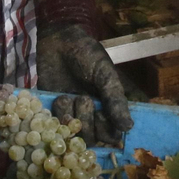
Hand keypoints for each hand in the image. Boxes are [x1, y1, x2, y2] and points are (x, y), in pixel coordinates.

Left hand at [35, 0, 131, 145]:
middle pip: (90, 138)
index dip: (106, 131)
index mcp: (106, 107)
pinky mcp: (49, 109)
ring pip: (71, 134)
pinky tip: (58, 97)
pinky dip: (55, 114)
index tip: (102, 114)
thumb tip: (128, 127)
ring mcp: (68, 113)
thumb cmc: (87, 54)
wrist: (58, 39)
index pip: (110, 135)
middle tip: (83, 99)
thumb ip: (115, 99)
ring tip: (67, 96)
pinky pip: (52, 125)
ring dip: (70, 117)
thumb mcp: (104, 74)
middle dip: (86, 122)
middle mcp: (88, 114)